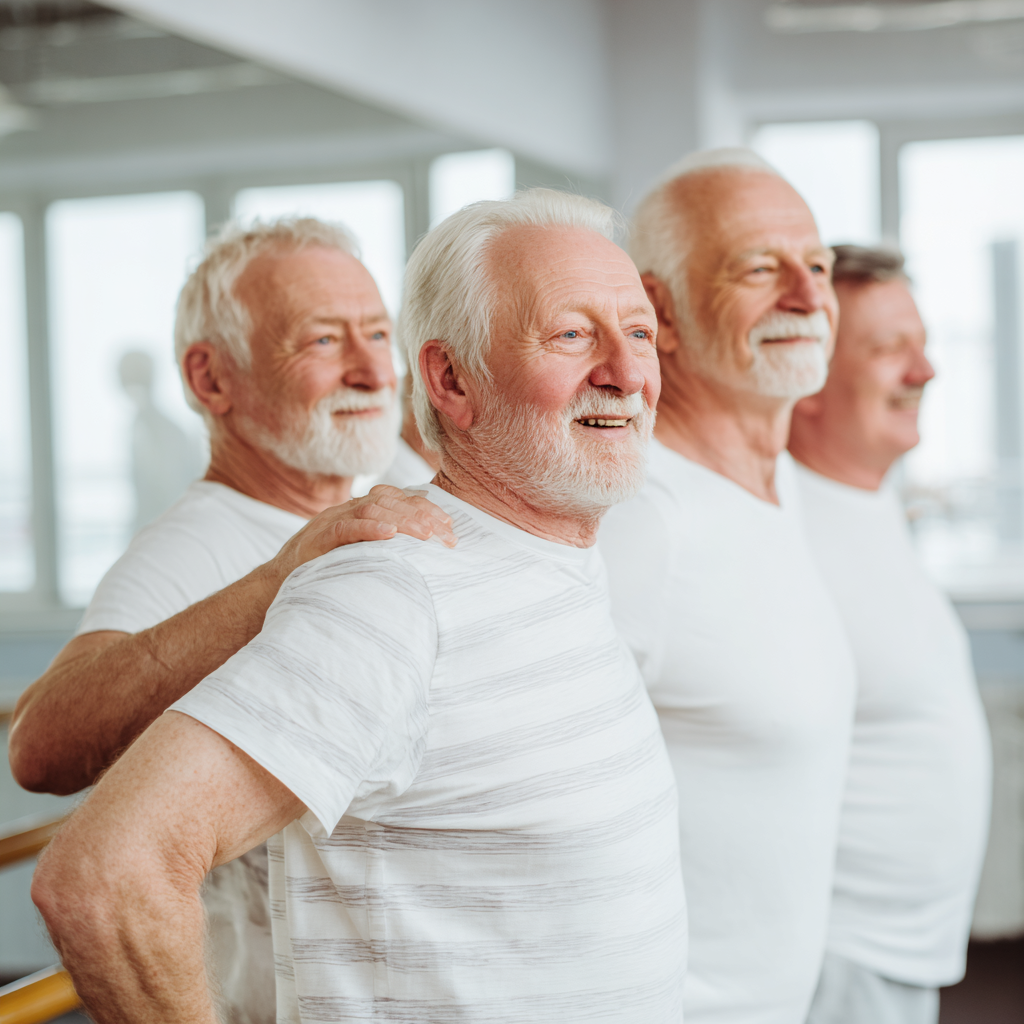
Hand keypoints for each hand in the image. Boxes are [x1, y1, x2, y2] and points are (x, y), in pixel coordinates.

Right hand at [264, 486, 456, 584]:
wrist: (276, 587)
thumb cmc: (323, 573)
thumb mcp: (358, 555)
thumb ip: (383, 547)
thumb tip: (424, 556)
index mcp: (358, 511)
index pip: (398, 499)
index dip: (425, 508)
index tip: (449, 527)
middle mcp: (346, 510)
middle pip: (390, 501)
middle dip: (422, 516)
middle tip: (446, 535)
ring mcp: (330, 522)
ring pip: (371, 510)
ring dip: (402, 521)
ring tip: (426, 536)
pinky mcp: (316, 540)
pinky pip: (345, 528)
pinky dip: (369, 529)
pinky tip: (389, 536)